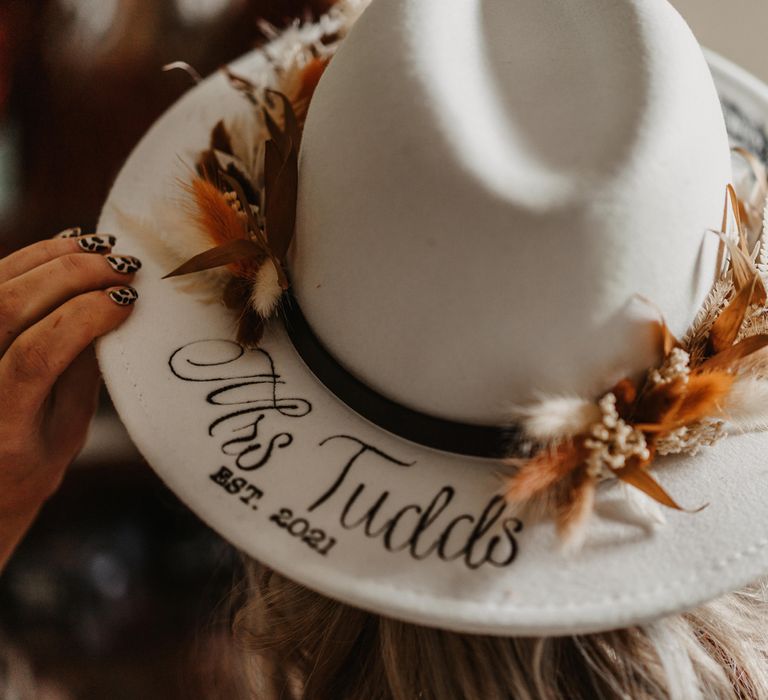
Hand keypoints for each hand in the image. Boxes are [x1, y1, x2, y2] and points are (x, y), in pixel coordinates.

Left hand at [0, 229, 139, 568]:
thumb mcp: (66, 436)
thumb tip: (111, 311)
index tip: (128, 300)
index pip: (34, 355)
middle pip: (8, 306)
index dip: (85, 317)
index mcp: (0, 426)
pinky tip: (63, 247)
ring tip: (100, 247)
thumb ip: (83, 375)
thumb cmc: (24, 468)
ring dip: (52, 256)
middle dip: (74, 275)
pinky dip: (28, 257)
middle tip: (123, 265)